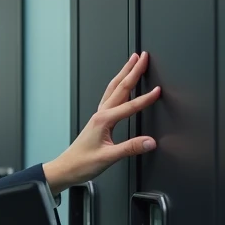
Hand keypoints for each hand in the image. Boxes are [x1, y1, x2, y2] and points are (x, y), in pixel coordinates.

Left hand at [43, 52, 160, 193]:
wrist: (66, 168)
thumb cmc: (82, 163)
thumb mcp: (108, 158)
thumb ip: (130, 148)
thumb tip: (150, 142)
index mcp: (103, 120)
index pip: (129, 106)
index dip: (145, 98)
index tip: (158, 90)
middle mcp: (100, 114)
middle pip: (120, 87)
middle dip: (133, 70)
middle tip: (144, 56)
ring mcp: (99, 115)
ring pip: (114, 88)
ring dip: (124, 73)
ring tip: (133, 60)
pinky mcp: (99, 120)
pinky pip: (110, 96)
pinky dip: (118, 85)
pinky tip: (121, 84)